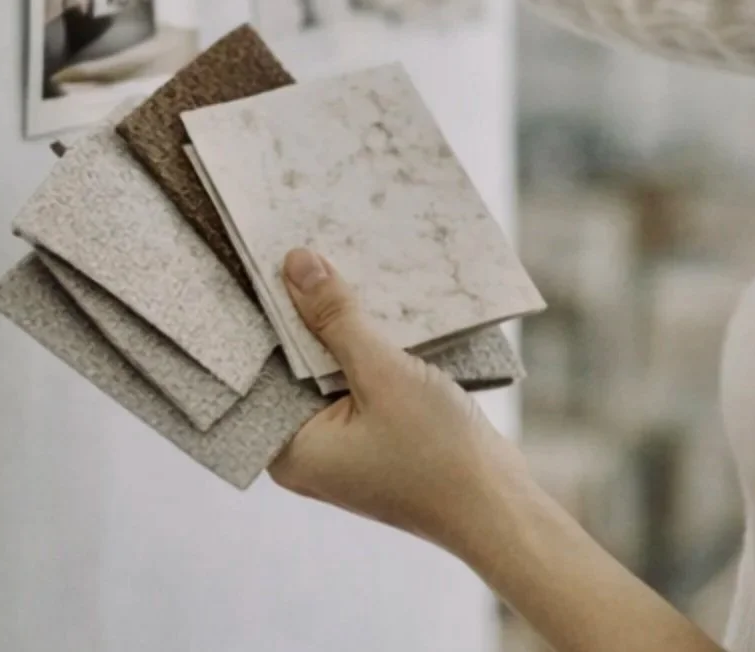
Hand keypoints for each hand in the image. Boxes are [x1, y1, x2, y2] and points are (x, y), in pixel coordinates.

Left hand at [270, 249, 526, 558]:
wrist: (501, 508)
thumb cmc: (438, 456)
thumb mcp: (384, 375)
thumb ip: (336, 319)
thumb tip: (296, 263)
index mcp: (290, 448)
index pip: (256, 367)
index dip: (256, 313)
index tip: (254, 258)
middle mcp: (306, 447)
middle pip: (290, 363)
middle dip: (297, 311)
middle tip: (290, 246)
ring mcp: (341, 442)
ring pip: (325, 366)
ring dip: (334, 323)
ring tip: (325, 257)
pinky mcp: (372, 432)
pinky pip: (353, 377)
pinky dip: (361, 344)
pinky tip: (367, 300)